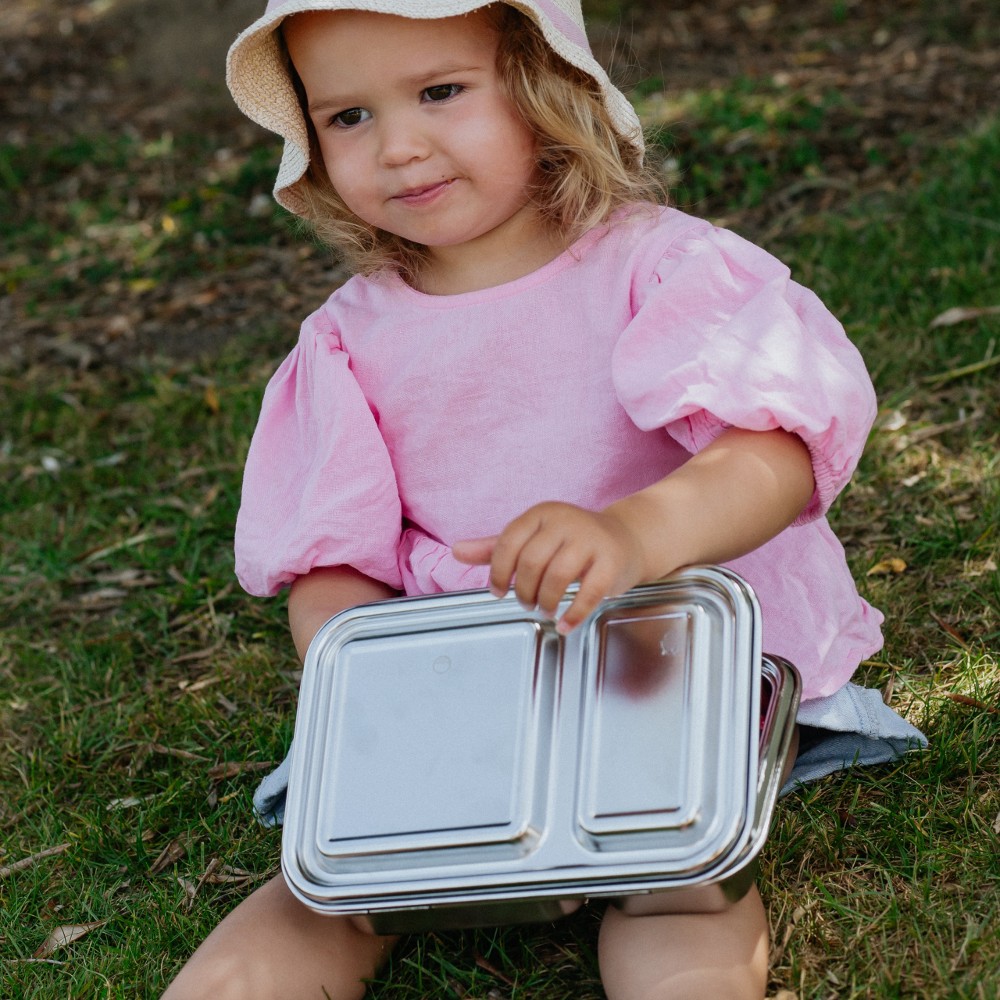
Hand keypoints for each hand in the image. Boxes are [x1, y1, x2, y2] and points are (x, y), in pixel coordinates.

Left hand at [452, 502, 646, 633]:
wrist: (626, 539)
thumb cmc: (572, 542)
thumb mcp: (533, 538)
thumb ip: (496, 547)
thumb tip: (457, 551)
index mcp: (542, 513)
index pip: (509, 542)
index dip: (499, 572)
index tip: (499, 591)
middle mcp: (566, 522)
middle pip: (531, 562)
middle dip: (523, 590)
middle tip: (526, 602)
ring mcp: (591, 541)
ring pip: (557, 577)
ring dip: (545, 601)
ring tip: (545, 609)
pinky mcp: (612, 564)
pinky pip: (588, 594)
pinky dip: (573, 615)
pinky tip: (565, 624)